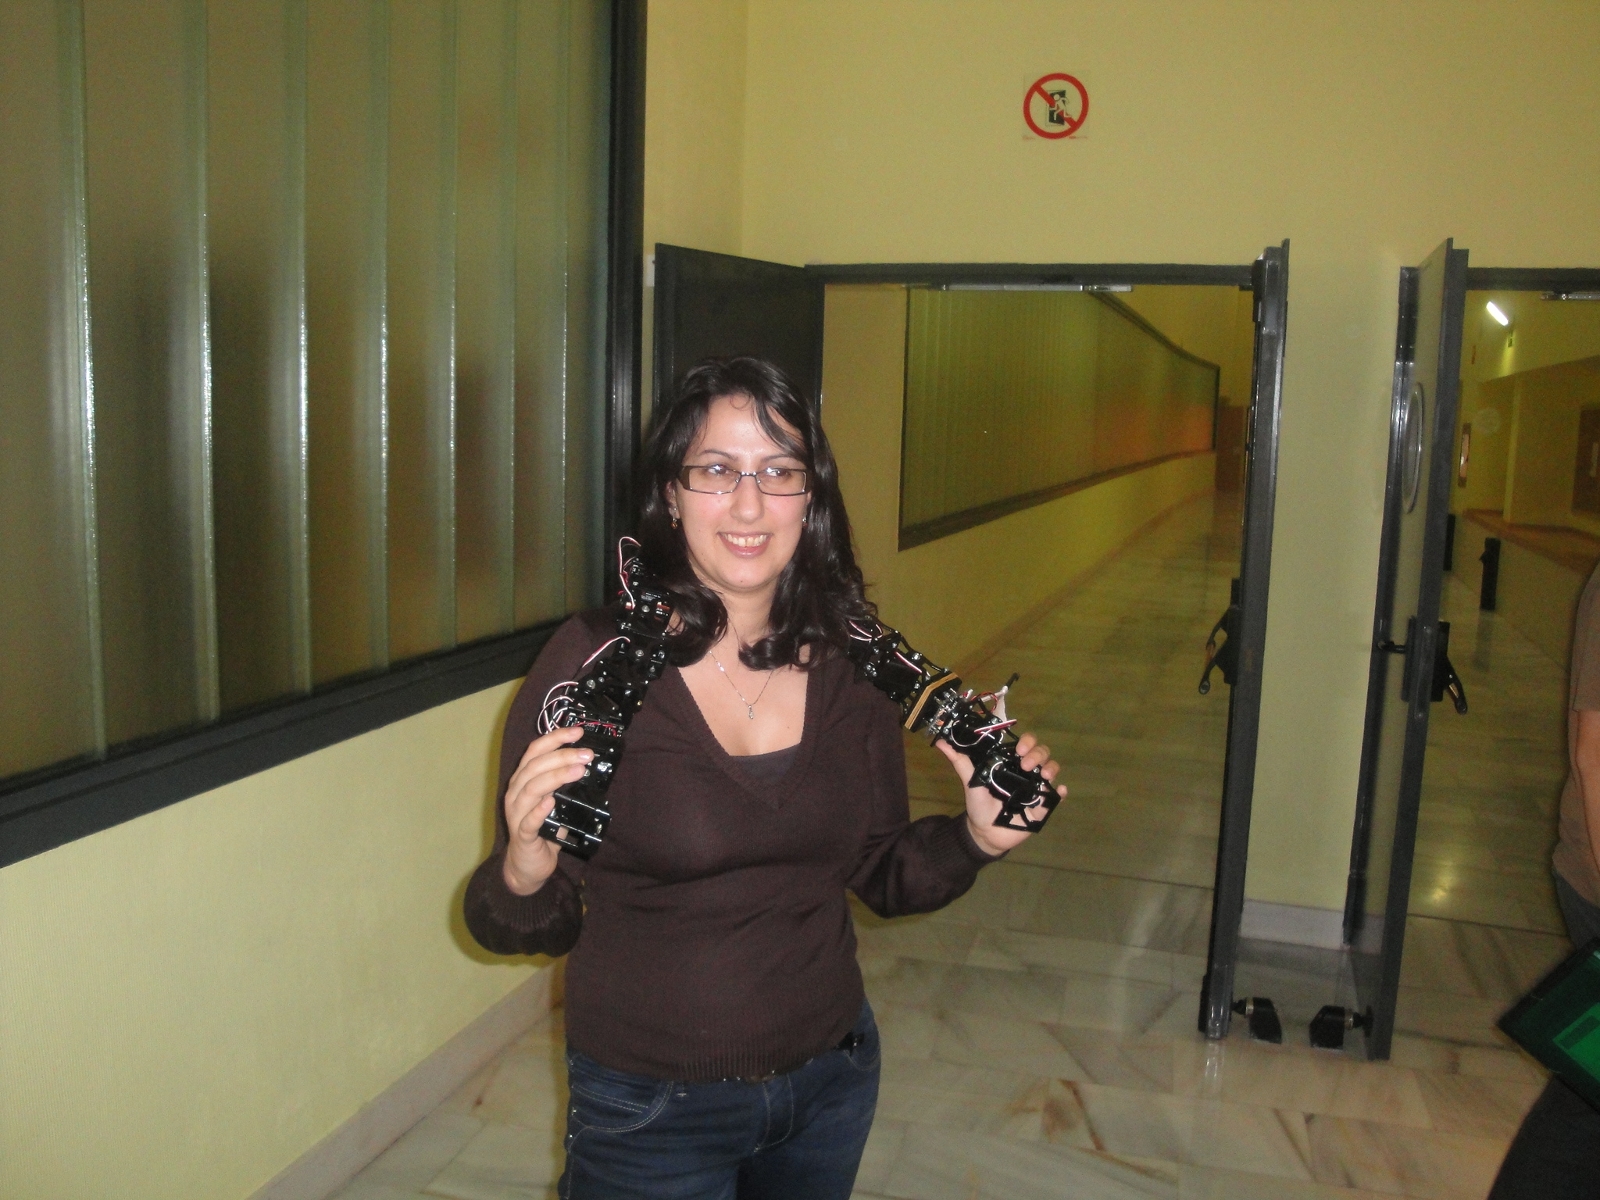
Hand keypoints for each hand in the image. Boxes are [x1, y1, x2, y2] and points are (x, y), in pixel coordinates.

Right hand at [501, 726, 592, 894]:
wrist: (527, 865)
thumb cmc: (542, 830)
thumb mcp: (553, 802)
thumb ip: (565, 787)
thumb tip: (588, 768)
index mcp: (523, 781)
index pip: (535, 751)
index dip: (555, 738)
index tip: (577, 732)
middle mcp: (516, 793)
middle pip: (535, 766)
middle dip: (562, 756)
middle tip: (586, 754)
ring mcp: (516, 814)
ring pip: (532, 789)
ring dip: (556, 777)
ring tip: (578, 771)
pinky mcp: (522, 836)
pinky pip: (529, 821)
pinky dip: (540, 810)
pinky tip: (551, 802)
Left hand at [934, 731, 1065, 856]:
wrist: (984, 833)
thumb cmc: (979, 804)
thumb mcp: (970, 781)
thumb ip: (959, 761)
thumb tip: (940, 742)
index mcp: (1011, 763)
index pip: (1026, 744)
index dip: (1027, 741)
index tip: (1018, 748)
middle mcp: (1026, 772)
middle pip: (1042, 753)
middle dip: (1037, 754)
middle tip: (1025, 764)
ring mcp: (1036, 788)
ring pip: (1052, 769)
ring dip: (1051, 767)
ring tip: (1043, 775)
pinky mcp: (1043, 806)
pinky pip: (1057, 797)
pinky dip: (1062, 792)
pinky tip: (1060, 790)